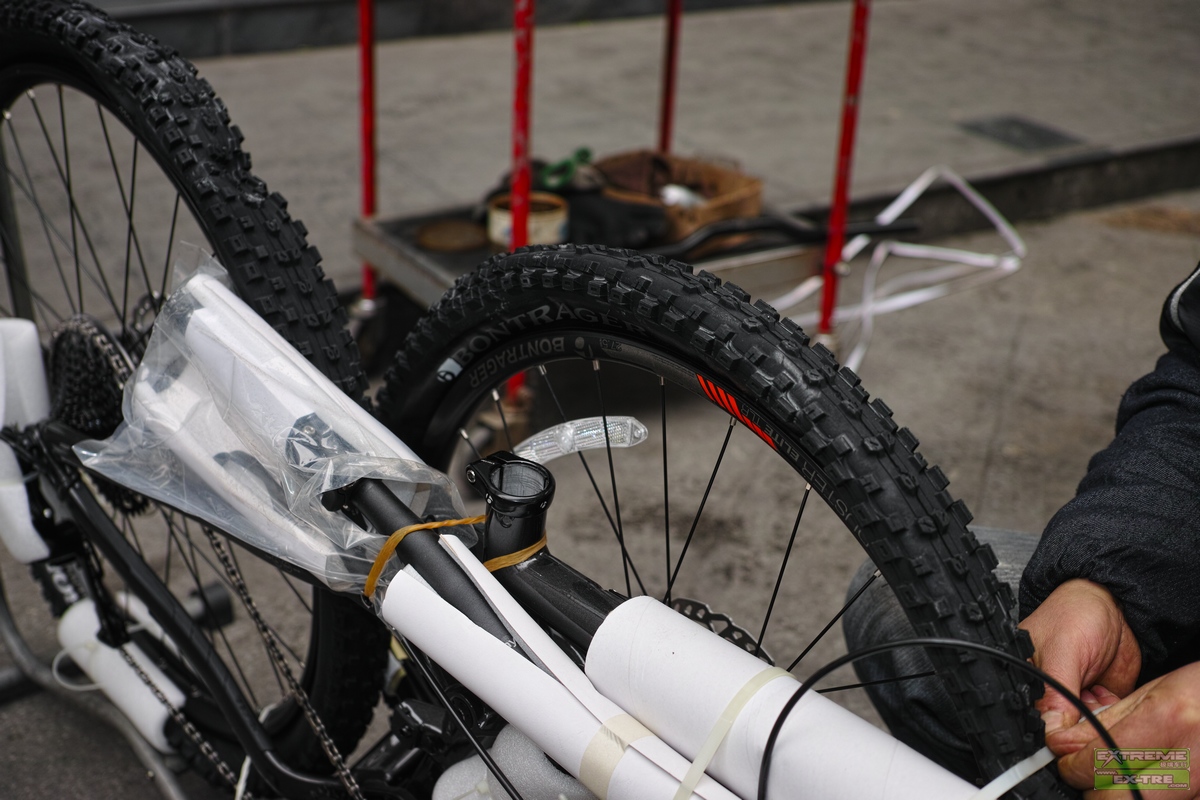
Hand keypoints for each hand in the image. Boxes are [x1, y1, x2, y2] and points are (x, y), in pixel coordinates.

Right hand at [1019, 579, 1141, 732]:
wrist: (1116, 603)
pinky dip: (1110, 717)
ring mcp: (1070, 698)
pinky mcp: (1094, 702)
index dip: (1044, 729)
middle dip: (1073, 725)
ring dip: (1094, 720)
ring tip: (1093, 690)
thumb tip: (1050, 734)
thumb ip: (1055, 694)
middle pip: (1053, 729)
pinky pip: (1102, 724)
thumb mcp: (1062, 651)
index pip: (1025, 718)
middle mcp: (1043, 691)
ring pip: (1080, 730)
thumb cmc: (1075, 612)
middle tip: (1083, 699)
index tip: (1063, 726)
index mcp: (1021, 676)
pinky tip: (1104, 694)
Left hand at [1046, 662, 1199, 798]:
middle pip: (1117, 798)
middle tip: (1088, 776)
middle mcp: (1190, 758)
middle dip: (1093, 790)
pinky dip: (1145, 799)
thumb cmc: (1198, 693)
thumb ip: (1103, 722)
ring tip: (1118, 779)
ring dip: (1119, 797)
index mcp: (1169, 720)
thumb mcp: (1150, 694)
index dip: (1073, 765)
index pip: (1102, 760)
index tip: (1066, 761)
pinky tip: (1142, 785)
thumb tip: (1064, 745)